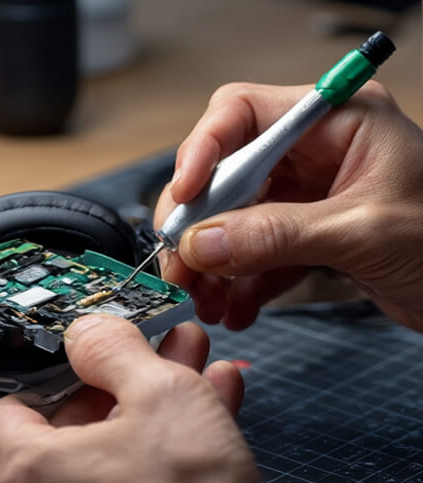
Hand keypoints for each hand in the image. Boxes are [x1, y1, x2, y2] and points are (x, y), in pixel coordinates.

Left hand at [0, 316, 278, 482]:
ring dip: (156, 405)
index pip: (8, 407)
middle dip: (123, 377)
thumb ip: (115, 350)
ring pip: (120, 448)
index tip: (81, 349)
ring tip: (197, 368)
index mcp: (34, 467)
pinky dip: (171, 444)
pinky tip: (215, 409)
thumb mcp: (157, 395)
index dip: (44, 372)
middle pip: (77, 424)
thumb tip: (90, 332)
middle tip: (158, 348)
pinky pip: (144, 481)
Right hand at [155, 81, 422, 331]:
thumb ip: (277, 235)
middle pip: (227, 174)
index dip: (203, 149)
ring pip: (233, 221)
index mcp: (336, 122)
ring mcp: (306, 196)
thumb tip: (202, 244)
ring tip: (204, 300)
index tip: (184, 196)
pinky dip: (240, 285)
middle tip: (179, 265)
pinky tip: (236, 309)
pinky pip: (254, 254)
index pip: (244, 113)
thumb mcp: (362, 231)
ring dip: (213, 264)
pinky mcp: (304, 236)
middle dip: (199, 224)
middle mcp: (313, 152)